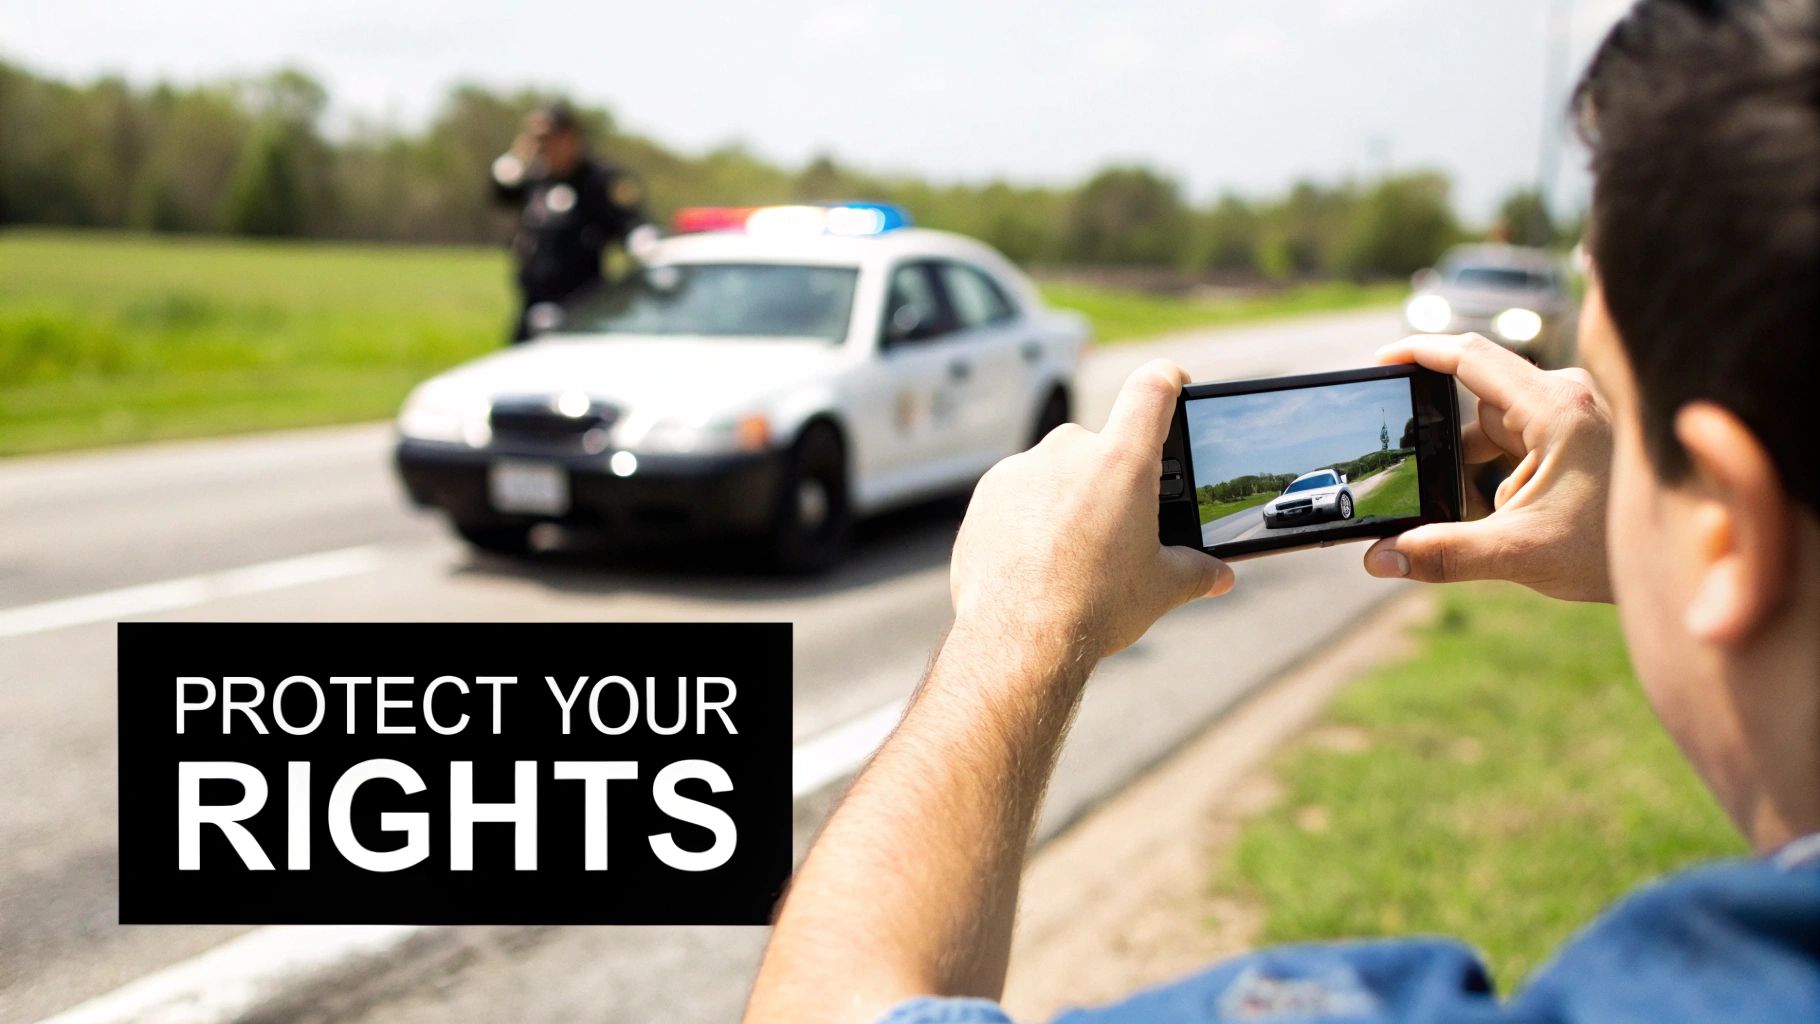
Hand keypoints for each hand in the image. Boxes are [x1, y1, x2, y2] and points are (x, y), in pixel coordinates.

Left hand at [950, 360, 1234, 660]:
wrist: (1016, 639)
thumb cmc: (1095, 609)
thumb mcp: (1161, 589)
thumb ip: (1196, 571)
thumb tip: (1221, 575)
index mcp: (1122, 461)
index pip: (1153, 388)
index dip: (1169, 379)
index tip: (1174, 382)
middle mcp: (1070, 450)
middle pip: (1101, 445)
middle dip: (1111, 479)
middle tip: (1115, 527)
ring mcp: (1023, 468)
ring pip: (1057, 470)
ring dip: (1068, 498)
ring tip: (1072, 554)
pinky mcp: (989, 492)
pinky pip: (1019, 491)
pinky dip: (1030, 515)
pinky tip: (1036, 559)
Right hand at [1364, 334, 1613, 601]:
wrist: (1682, 564)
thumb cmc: (1611, 550)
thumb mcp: (1519, 552)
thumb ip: (1444, 553)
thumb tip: (1379, 559)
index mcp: (1556, 406)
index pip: (1469, 356)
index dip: (1416, 353)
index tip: (1376, 364)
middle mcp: (1566, 395)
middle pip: (1474, 398)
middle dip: (1443, 441)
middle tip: (1415, 476)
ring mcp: (1573, 412)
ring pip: (1491, 421)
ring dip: (1470, 462)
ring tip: (1484, 512)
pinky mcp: (1574, 432)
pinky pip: (1513, 436)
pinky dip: (1493, 468)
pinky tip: (1500, 511)